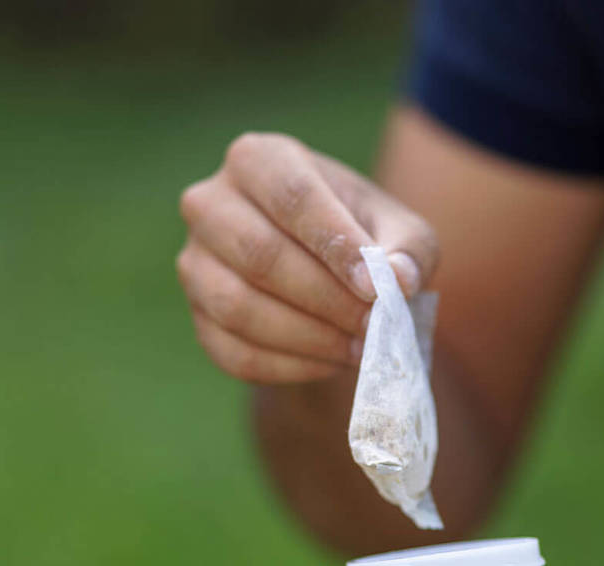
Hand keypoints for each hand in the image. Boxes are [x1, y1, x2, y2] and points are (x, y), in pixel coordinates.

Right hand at [177, 133, 438, 383]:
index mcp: (259, 160)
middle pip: (259, 254)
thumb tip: (399, 280)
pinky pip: (236, 354)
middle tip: (373, 327)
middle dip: (325, 299)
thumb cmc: (364, 238)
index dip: (335, 245)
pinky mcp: (199, 319)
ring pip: (239, 308)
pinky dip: (290, 367)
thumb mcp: (401, 233)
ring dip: (308, 338)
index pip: (292, 197)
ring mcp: (195, 263)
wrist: (329, 270)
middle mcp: (210, 203)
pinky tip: (332, 363)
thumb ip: (408, 251)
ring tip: (359, 349)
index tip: (376, 288)